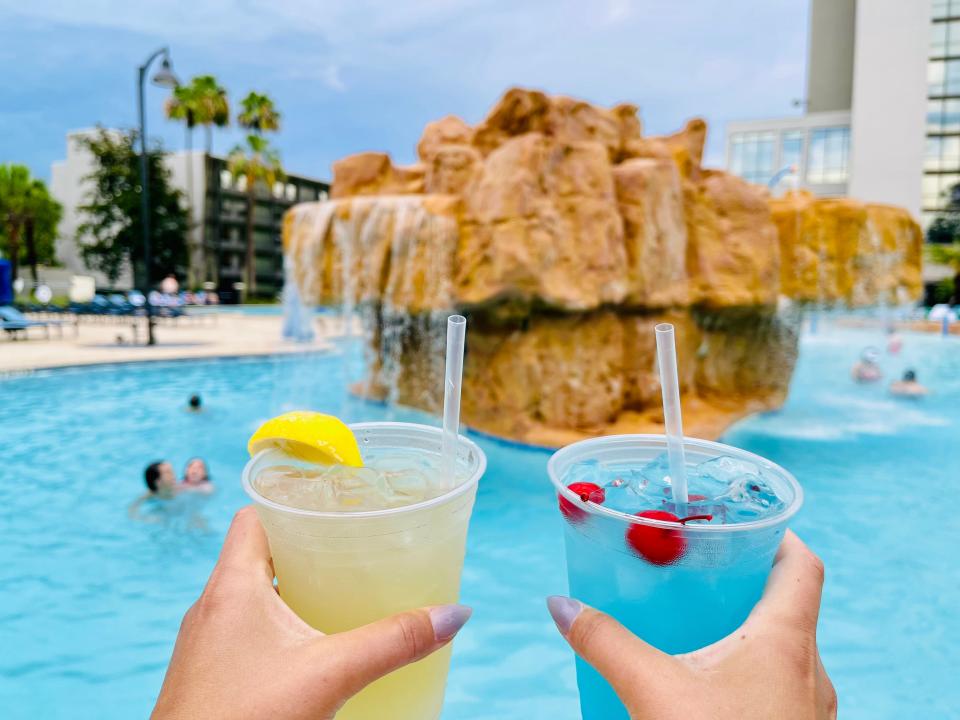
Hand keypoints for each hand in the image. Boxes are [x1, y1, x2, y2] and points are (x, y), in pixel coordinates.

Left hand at [151, 507, 471, 719]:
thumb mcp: (329, 675)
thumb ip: (393, 642)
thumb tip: (454, 614)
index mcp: (231, 585)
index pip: (254, 514)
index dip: (290, 500)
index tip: (332, 503)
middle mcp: (211, 608)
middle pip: (258, 554)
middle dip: (305, 550)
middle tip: (352, 549)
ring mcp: (206, 645)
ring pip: (252, 596)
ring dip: (292, 590)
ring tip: (339, 594)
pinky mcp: (209, 679)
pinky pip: (245, 634)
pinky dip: (279, 630)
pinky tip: (311, 653)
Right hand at [547, 530, 836, 719]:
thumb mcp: (652, 690)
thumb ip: (605, 641)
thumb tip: (562, 606)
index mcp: (787, 642)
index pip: (803, 566)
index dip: (780, 535)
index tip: (749, 522)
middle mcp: (811, 673)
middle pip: (792, 607)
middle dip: (749, 584)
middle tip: (708, 572)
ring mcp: (810, 712)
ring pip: (790, 653)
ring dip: (752, 632)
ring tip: (703, 627)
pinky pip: (784, 691)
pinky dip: (753, 674)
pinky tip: (710, 689)